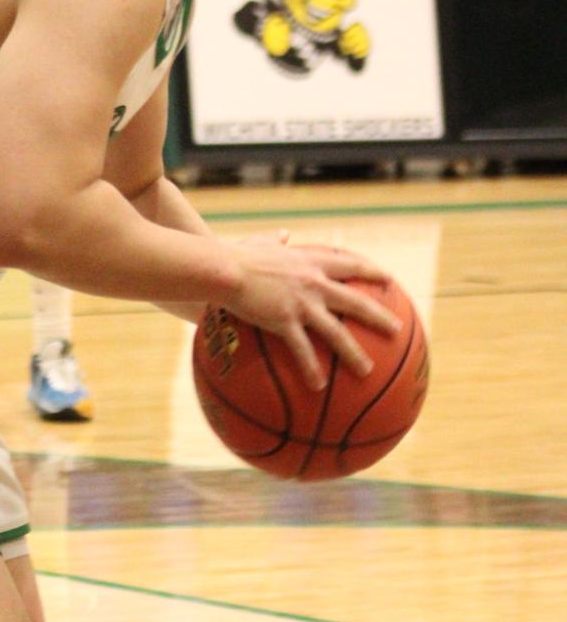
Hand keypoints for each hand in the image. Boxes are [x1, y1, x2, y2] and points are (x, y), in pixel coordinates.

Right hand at [224, 239, 399, 389]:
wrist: (224, 268)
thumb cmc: (235, 253)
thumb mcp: (261, 241)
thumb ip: (276, 239)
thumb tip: (284, 234)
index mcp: (311, 261)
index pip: (351, 265)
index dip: (373, 272)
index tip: (389, 281)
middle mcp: (314, 282)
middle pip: (355, 302)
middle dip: (379, 317)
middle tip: (397, 330)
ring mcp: (302, 303)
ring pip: (336, 332)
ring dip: (354, 352)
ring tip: (367, 370)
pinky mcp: (284, 321)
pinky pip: (302, 350)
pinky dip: (311, 368)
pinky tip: (318, 386)